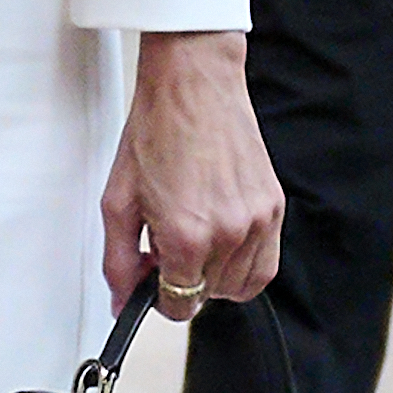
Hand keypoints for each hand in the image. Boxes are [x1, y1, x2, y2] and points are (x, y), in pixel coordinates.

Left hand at [101, 30, 283, 317]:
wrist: (193, 86)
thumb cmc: (156, 131)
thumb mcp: (117, 201)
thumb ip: (118, 261)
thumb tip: (123, 302)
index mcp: (188, 235)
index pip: (180, 305)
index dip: (159, 297)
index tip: (152, 277)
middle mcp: (229, 233)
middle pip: (208, 296)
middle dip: (184, 280)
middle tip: (167, 245)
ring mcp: (258, 221)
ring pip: (239, 286)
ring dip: (214, 274)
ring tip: (195, 237)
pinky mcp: (274, 207)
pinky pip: (265, 263)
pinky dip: (242, 262)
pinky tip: (220, 236)